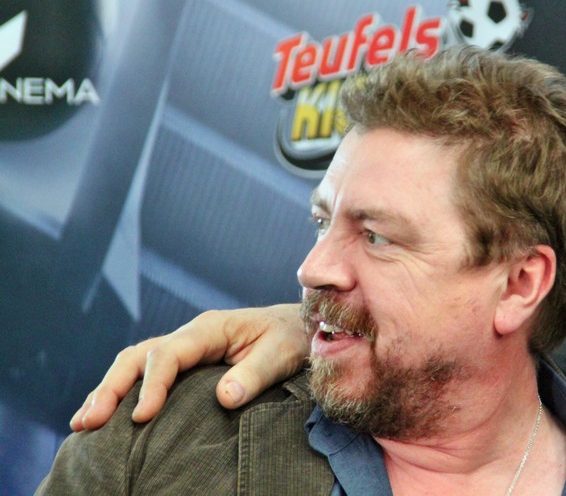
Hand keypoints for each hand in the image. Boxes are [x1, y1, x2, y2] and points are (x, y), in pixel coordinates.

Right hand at [69, 304, 305, 430]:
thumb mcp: (281, 354)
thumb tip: (224, 397)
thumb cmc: (290, 339)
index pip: (169, 353)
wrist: (297, 328)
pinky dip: (123, 392)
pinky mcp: (185, 362)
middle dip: (112, 387)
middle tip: (88, 422)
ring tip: (82, 423)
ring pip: (134, 363)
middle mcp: (191, 335)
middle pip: (139, 356)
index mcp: (210, 329)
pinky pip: (145, 372)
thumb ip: (254, 374)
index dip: (152, 384)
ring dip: (108, 390)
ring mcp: (185, 347)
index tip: (142, 416)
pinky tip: (106, 416)